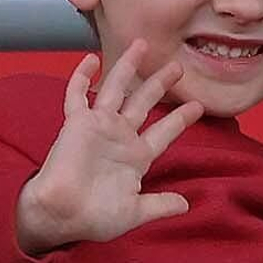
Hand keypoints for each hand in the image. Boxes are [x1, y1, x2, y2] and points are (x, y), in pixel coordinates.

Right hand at [15, 43, 202, 254]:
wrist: (63, 215)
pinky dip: (82, 77)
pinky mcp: (76, 123)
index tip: (199, 106)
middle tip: (177, 66)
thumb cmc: (95, 217)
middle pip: (144, 102)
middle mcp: (119, 137)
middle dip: (160, 83)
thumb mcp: (135, 212)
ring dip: (127, 67)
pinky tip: (90, 59)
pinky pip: (78, 95)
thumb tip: (186, 205)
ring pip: (116, 89)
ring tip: (141, 44)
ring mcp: (98, 127)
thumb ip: (160, 205)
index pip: (164, 133)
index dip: (180, 119)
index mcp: (136, 158)